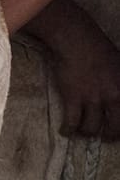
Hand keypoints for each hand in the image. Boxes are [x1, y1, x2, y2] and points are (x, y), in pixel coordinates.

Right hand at [46, 9, 119, 139]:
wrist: (78, 42)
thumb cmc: (102, 50)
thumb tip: (119, 99)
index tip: (118, 131)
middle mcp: (113, 98)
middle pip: (114, 128)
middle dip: (109, 136)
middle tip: (104, 137)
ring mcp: (93, 100)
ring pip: (91, 128)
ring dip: (86, 132)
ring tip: (83, 132)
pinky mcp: (73, 99)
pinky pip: (71, 122)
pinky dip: (68, 130)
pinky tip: (65, 131)